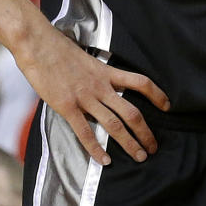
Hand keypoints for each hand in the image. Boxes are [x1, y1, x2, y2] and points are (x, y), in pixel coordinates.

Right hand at [16, 23, 168, 166]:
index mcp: (107, 72)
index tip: (167, 107)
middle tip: (153, 147)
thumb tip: (103, 82)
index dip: (157, 95)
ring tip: (140, 157)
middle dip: (146, 132)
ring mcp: (85, 97)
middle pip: (132, 112)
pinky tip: (105, 160)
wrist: (38, 44)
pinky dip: (96, 148)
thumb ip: (97, 73)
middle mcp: (101, 86)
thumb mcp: (86, 58)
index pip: (140, 82)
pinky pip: (85, 131)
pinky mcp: (68, 106)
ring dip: (129, 143)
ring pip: (114, 125)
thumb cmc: (58, 49)